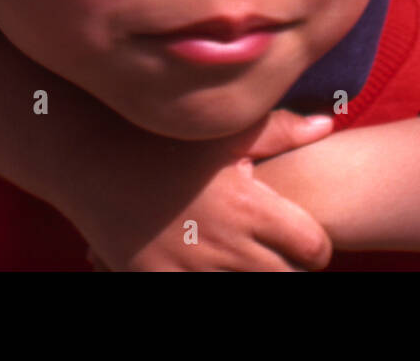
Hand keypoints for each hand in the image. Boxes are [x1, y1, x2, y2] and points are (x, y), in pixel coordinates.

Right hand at [79, 110, 336, 271]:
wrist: (93, 162)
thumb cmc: (166, 141)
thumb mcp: (225, 131)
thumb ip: (280, 130)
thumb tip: (327, 125)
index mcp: (248, 209)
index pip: (313, 249)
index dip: (316, 246)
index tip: (305, 238)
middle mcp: (225, 248)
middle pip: (286, 279)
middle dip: (288, 267)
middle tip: (277, 251)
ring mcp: (190, 273)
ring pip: (248, 291)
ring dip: (252, 276)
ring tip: (244, 257)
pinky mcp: (159, 283)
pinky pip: (201, 294)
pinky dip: (212, 281)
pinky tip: (210, 264)